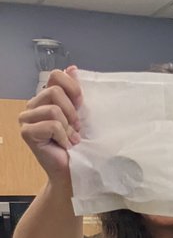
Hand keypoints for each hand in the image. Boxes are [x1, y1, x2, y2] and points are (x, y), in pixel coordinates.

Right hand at [19, 67, 81, 183]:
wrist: (73, 169)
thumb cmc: (78, 142)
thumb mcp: (80, 114)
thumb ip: (74, 92)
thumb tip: (71, 68)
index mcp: (46, 98)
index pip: (55, 76)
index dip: (72, 88)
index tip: (81, 104)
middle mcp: (33, 105)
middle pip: (54, 92)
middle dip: (72, 111)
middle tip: (75, 127)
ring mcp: (27, 118)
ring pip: (53, 110)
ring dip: (68, 127)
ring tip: (70, 138)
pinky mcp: (26, 132)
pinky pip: (51, 125)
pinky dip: (64, 137)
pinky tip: (64, 145)